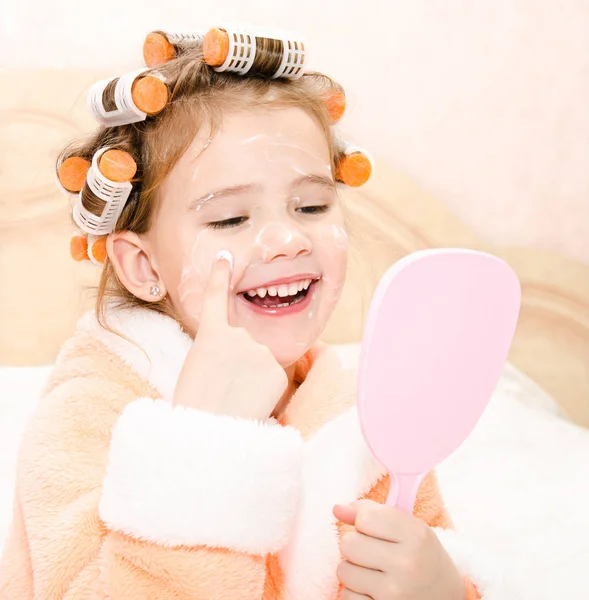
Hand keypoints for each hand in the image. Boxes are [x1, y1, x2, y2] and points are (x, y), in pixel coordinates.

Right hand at [173, 253, 287, 419]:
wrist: (207, 433)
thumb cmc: (193, 406)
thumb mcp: (195, 368)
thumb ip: (217, 351)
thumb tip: (234, 353)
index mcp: (210, 335)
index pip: (215, 298)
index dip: (220, 275)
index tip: (225, 255)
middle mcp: (238, 335)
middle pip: (244, 344)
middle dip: (238, 363)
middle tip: (223, 388)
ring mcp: (259, 351)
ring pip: (260, 361)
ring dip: (251, 378)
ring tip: (235, 398)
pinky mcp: (277, 370)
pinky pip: (272, 377)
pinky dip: (264, 390)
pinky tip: (250, 402)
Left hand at [333, 500, 464, 599]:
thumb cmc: (422, 558)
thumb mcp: (409, 528)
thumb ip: (372, 512)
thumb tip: (337, 509)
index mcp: (416, 535)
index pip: (365, 517)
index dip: (362, 522)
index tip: (372, 530)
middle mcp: (407, 564)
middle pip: (348, 543)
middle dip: (354, 546)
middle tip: (372, 553)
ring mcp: (395, 593)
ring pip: (343, 570)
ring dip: (352, 570)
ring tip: (373, 573)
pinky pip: (346, 596)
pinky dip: (354, 593)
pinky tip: (372, 592)